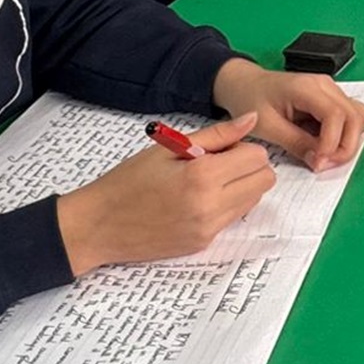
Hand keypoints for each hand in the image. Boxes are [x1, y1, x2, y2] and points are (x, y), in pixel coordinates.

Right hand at [54, 111, 273, 272]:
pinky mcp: (203, 244)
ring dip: (240, 186)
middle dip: (249, 167)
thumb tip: (251, 119)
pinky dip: (225, 205)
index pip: (257, 157)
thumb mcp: (169, 148)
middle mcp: (211, 206)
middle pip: (264, 181)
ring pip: (253, 201)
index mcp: (202, 176)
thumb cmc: (128, 181)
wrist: (98, 226)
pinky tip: (196, 199)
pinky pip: (232, 219)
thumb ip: (216, 135)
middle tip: (219, 163)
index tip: (222, 148)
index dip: (243, 147)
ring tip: (206, 181)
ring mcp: (209, 229)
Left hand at [212, 58, 363, 170]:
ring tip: (324, 156)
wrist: (245, 84)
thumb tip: (319, 161)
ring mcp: (331, 91)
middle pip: (354, 117)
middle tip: (324, 165)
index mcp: (307, 88)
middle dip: (345, 146)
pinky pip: (349, 117)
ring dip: (347, 141)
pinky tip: (326, 144)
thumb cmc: (251, 99)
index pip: (336, 115)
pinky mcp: (330, 99)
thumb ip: (296, 144)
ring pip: (357, 118)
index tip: (319, 162)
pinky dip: (345, 134)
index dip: (332, 143)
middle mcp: (325, 86)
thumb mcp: (267, 127)